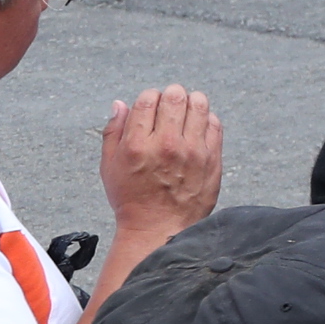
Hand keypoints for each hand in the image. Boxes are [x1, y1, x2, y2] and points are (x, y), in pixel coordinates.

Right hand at [99, 87, 220, 245]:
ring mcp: (192, 151)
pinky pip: (215, 124)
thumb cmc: (132, 199)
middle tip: (171, 103)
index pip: (148, 100)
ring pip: (199, 105)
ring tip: (187, 109)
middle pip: (175, 98)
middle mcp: (166, 145)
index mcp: (137, 145)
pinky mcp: (212, 159)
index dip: (150, 96)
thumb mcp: (109, 166)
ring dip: (192, 101)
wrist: (158, 228)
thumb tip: (121, 104)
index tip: (151, 103)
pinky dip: (206, 118)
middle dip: (172, 95)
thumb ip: (113, 132)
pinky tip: (198, 126)